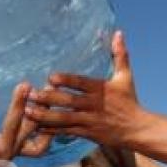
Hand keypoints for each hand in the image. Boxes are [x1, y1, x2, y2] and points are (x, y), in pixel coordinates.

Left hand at [0, 83, 51, 166]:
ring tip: (24, 86)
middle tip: (45, 84)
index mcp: (9, 147)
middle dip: (37, 103)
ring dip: (19, 104)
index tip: (45, 93)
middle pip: (27, 123)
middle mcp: (9, 149)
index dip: (38, 111)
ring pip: (13, 124)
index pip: (28, 127)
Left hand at [24, 31, 145, 146]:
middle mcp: (94, 105)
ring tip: (28, 111)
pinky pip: (67, 132)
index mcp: (102, 89)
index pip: (82, 83)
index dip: (67, 81)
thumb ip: (120, 55)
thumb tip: (118, 32)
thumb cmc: (130, 101)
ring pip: (64, 119)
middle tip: (31, 94)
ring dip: (45, 116)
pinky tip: (37, 127)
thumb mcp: (126, 77)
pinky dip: (52, 130)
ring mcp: (90, 121)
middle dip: (49, 98)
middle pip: (69, 102)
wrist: (138, 130)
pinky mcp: (88, 134)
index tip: (51, 78)